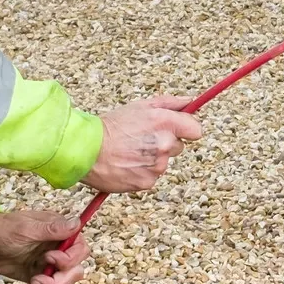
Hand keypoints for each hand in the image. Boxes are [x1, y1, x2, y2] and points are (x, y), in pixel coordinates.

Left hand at [0, 209, 93, 283]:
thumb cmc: (0, 228)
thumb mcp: (25, 228)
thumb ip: (52, 229)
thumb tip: (76, 223)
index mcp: (60, 232)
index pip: (81, 249)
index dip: (71, 259)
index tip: (50, 259)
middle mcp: (59, 249)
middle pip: (75, 271)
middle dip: (60, 281)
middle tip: (37, 280)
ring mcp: (49, 265)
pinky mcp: (39, 277)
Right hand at [84, 95, 205, 193]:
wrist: (87, 150)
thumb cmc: (112, 126)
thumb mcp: (141, 106)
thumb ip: (171, 103)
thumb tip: (191, 101)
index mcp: (166, 123)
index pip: (196, 130)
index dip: (187, 129)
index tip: (178, 129)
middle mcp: (165, 145)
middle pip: (178, 146)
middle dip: (165, 143)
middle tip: (142, 139)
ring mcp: (158, 165)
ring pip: (164, 162)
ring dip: (152, 158)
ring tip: (130, 152)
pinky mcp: (148, 182)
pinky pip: (152, 176)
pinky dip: (142, 172)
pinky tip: (127, 164)